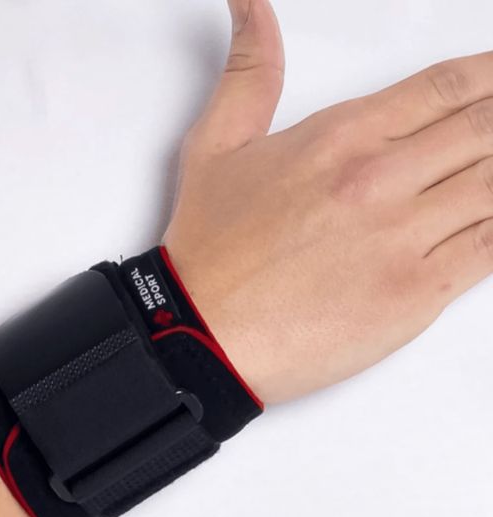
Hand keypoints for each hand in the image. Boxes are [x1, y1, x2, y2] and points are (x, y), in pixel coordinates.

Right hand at [165, 0, 492, 403]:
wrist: (202, 334)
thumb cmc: (208, 254)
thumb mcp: (215, 146)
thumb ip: (249, 70)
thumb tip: (251, 8)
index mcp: (341, 138)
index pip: (447, 87)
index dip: (492, 76)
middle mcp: (379, 181)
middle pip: (485, 129)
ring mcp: (403, 238)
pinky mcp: (414, 295)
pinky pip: (492, 251)